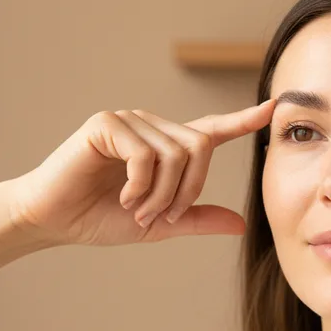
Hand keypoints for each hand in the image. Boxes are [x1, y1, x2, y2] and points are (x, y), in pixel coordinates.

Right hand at [5, 99, 276, 246]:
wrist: (55, 220)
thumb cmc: (103, 217)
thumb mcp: (161, 223)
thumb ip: (198, 219)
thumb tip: (241, 224)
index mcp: (169, 147)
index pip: (213, 129)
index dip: (244, 119)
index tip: (274, 106)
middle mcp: (154, 128)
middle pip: (201, 148)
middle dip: (188, 190)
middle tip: (164, 216)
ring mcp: (131, 121)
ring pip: (176, 154)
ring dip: (162, 194)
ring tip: (139, 209)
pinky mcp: (107, 123)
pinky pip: (146, 154)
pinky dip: (141, 185)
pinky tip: (125, 197)